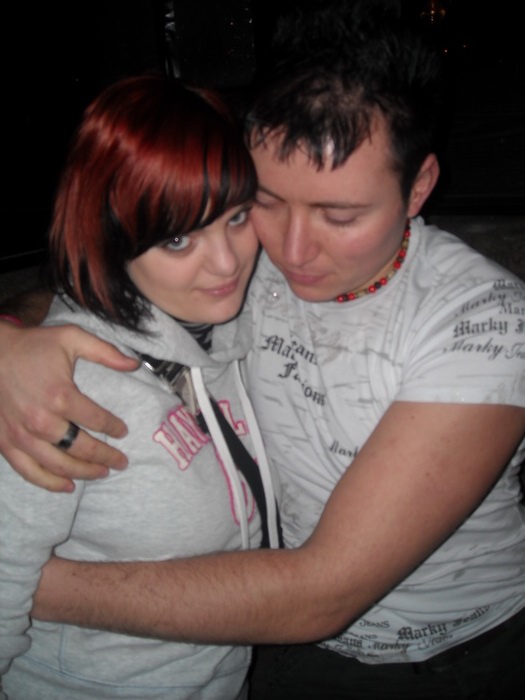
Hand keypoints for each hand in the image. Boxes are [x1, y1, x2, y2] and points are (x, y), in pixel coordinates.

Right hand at [0, 322, 137, 491]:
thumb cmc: (33, 345)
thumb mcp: (72, 338)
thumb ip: (105, 352)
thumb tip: (134, 364)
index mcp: (60, 396)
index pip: (97, 420)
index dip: (114, 427)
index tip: (123, 431)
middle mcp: (42, 420)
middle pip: (81, 448)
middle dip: (105, 456)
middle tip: (121, 462)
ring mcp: (22, 434)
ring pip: (58, 464)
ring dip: (83, 472)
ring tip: (102, 473)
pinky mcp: (6, 442)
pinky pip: (29, 470)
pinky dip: (49, 482)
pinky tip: (67, 486)